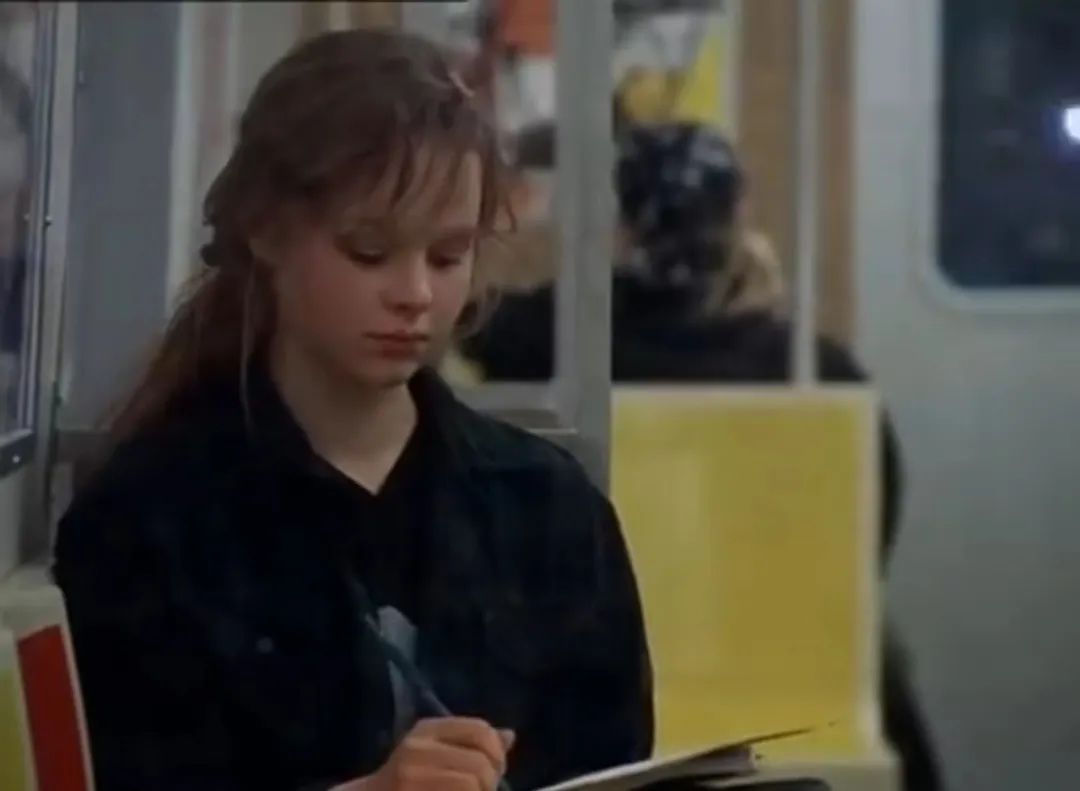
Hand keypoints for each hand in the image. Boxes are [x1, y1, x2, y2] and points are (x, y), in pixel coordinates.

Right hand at [334, 718, 515, 790]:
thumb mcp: (435, 753)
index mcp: (426, 730)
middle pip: (480, 762)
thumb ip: (471, 744)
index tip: (496, 771)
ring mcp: (411, 778)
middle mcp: (416, 750)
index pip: (480, 730)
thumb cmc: (407, 781)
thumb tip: (509, 736)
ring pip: (472, 784)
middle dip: (490, 782)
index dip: (497, 752)